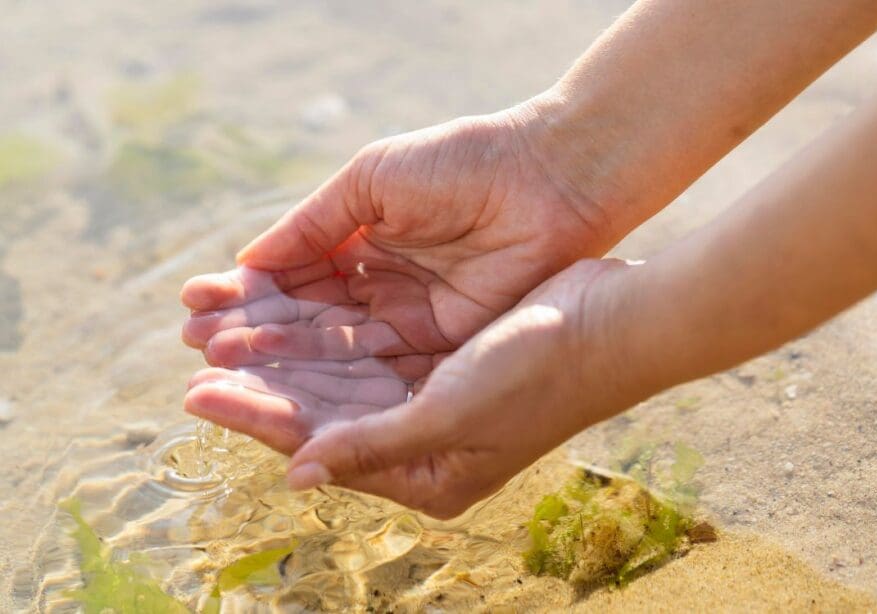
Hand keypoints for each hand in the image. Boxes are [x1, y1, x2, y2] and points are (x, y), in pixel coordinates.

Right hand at [180, 99, 615, 381]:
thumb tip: (248, 261)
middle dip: (253, 331)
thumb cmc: (461, 163)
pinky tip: (284, 382)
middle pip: (307, 319)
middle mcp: (382, 284)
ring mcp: (410, 317)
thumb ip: (313, 224)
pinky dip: (331, 375)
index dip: (247, 292)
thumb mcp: (372, 181)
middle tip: (197, 345)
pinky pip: (377, 366)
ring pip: (334, 349)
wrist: (548, 180)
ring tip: (221, 365)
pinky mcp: (440, 344)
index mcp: (363, 238)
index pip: (294, 276)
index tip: (195, 303)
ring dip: (279, 360)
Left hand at [185, 259, 635, 517]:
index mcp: (428, 475)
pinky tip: (292, 318)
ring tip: (228, 337)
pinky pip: (370, 352)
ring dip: (288, 358)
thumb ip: (374, 445)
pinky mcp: (442, 364)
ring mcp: (434, 403)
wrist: (614, 322)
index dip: (257, 419)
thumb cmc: (541, 373)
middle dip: (262, 387)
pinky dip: (329, 336)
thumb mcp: (452, 415)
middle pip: (323, 415)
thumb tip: (300, 476)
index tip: (197, 392)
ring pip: (341, 381)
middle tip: (196, 359)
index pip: (322, 448)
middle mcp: (425, 445)